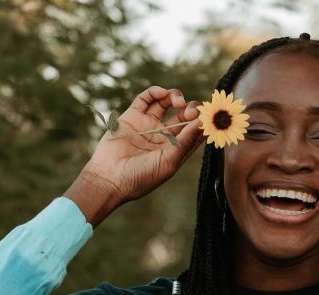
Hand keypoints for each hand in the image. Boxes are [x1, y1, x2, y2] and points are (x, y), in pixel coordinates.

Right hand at [81, 86, 204, 203]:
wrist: (109, 178)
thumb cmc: (141, 177)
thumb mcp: (169, 161)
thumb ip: (185, 141)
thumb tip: (202, 123)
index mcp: (175, 148)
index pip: (195, 130)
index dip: (204, 122)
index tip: (209, 117)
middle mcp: (163, 135)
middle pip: (183, 114)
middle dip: (191, 109)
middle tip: (191, 112)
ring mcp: (148, 124)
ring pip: (166, 102)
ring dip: (176, 97)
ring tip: (178, 102)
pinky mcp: (132, 116)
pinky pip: (146, 98)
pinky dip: (156, 92)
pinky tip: (163, 94)